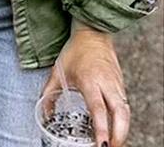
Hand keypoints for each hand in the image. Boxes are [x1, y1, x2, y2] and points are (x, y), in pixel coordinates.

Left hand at [40, 25, 129, 146]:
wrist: (93, 33)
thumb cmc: (75, 51)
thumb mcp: (58, 71)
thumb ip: (49, 93)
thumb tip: (44, 113)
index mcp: (89, 80)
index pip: (98, 108)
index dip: (101, 128)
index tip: (102, 144)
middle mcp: (106, 83)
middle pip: (120, 113)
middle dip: (119, 135)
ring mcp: (116, 83)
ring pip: (125, 111)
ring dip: (122, 129)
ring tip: (114, 142)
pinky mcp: (121, 83)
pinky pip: (125, 104)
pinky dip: (122, 119)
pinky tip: (115, 128)